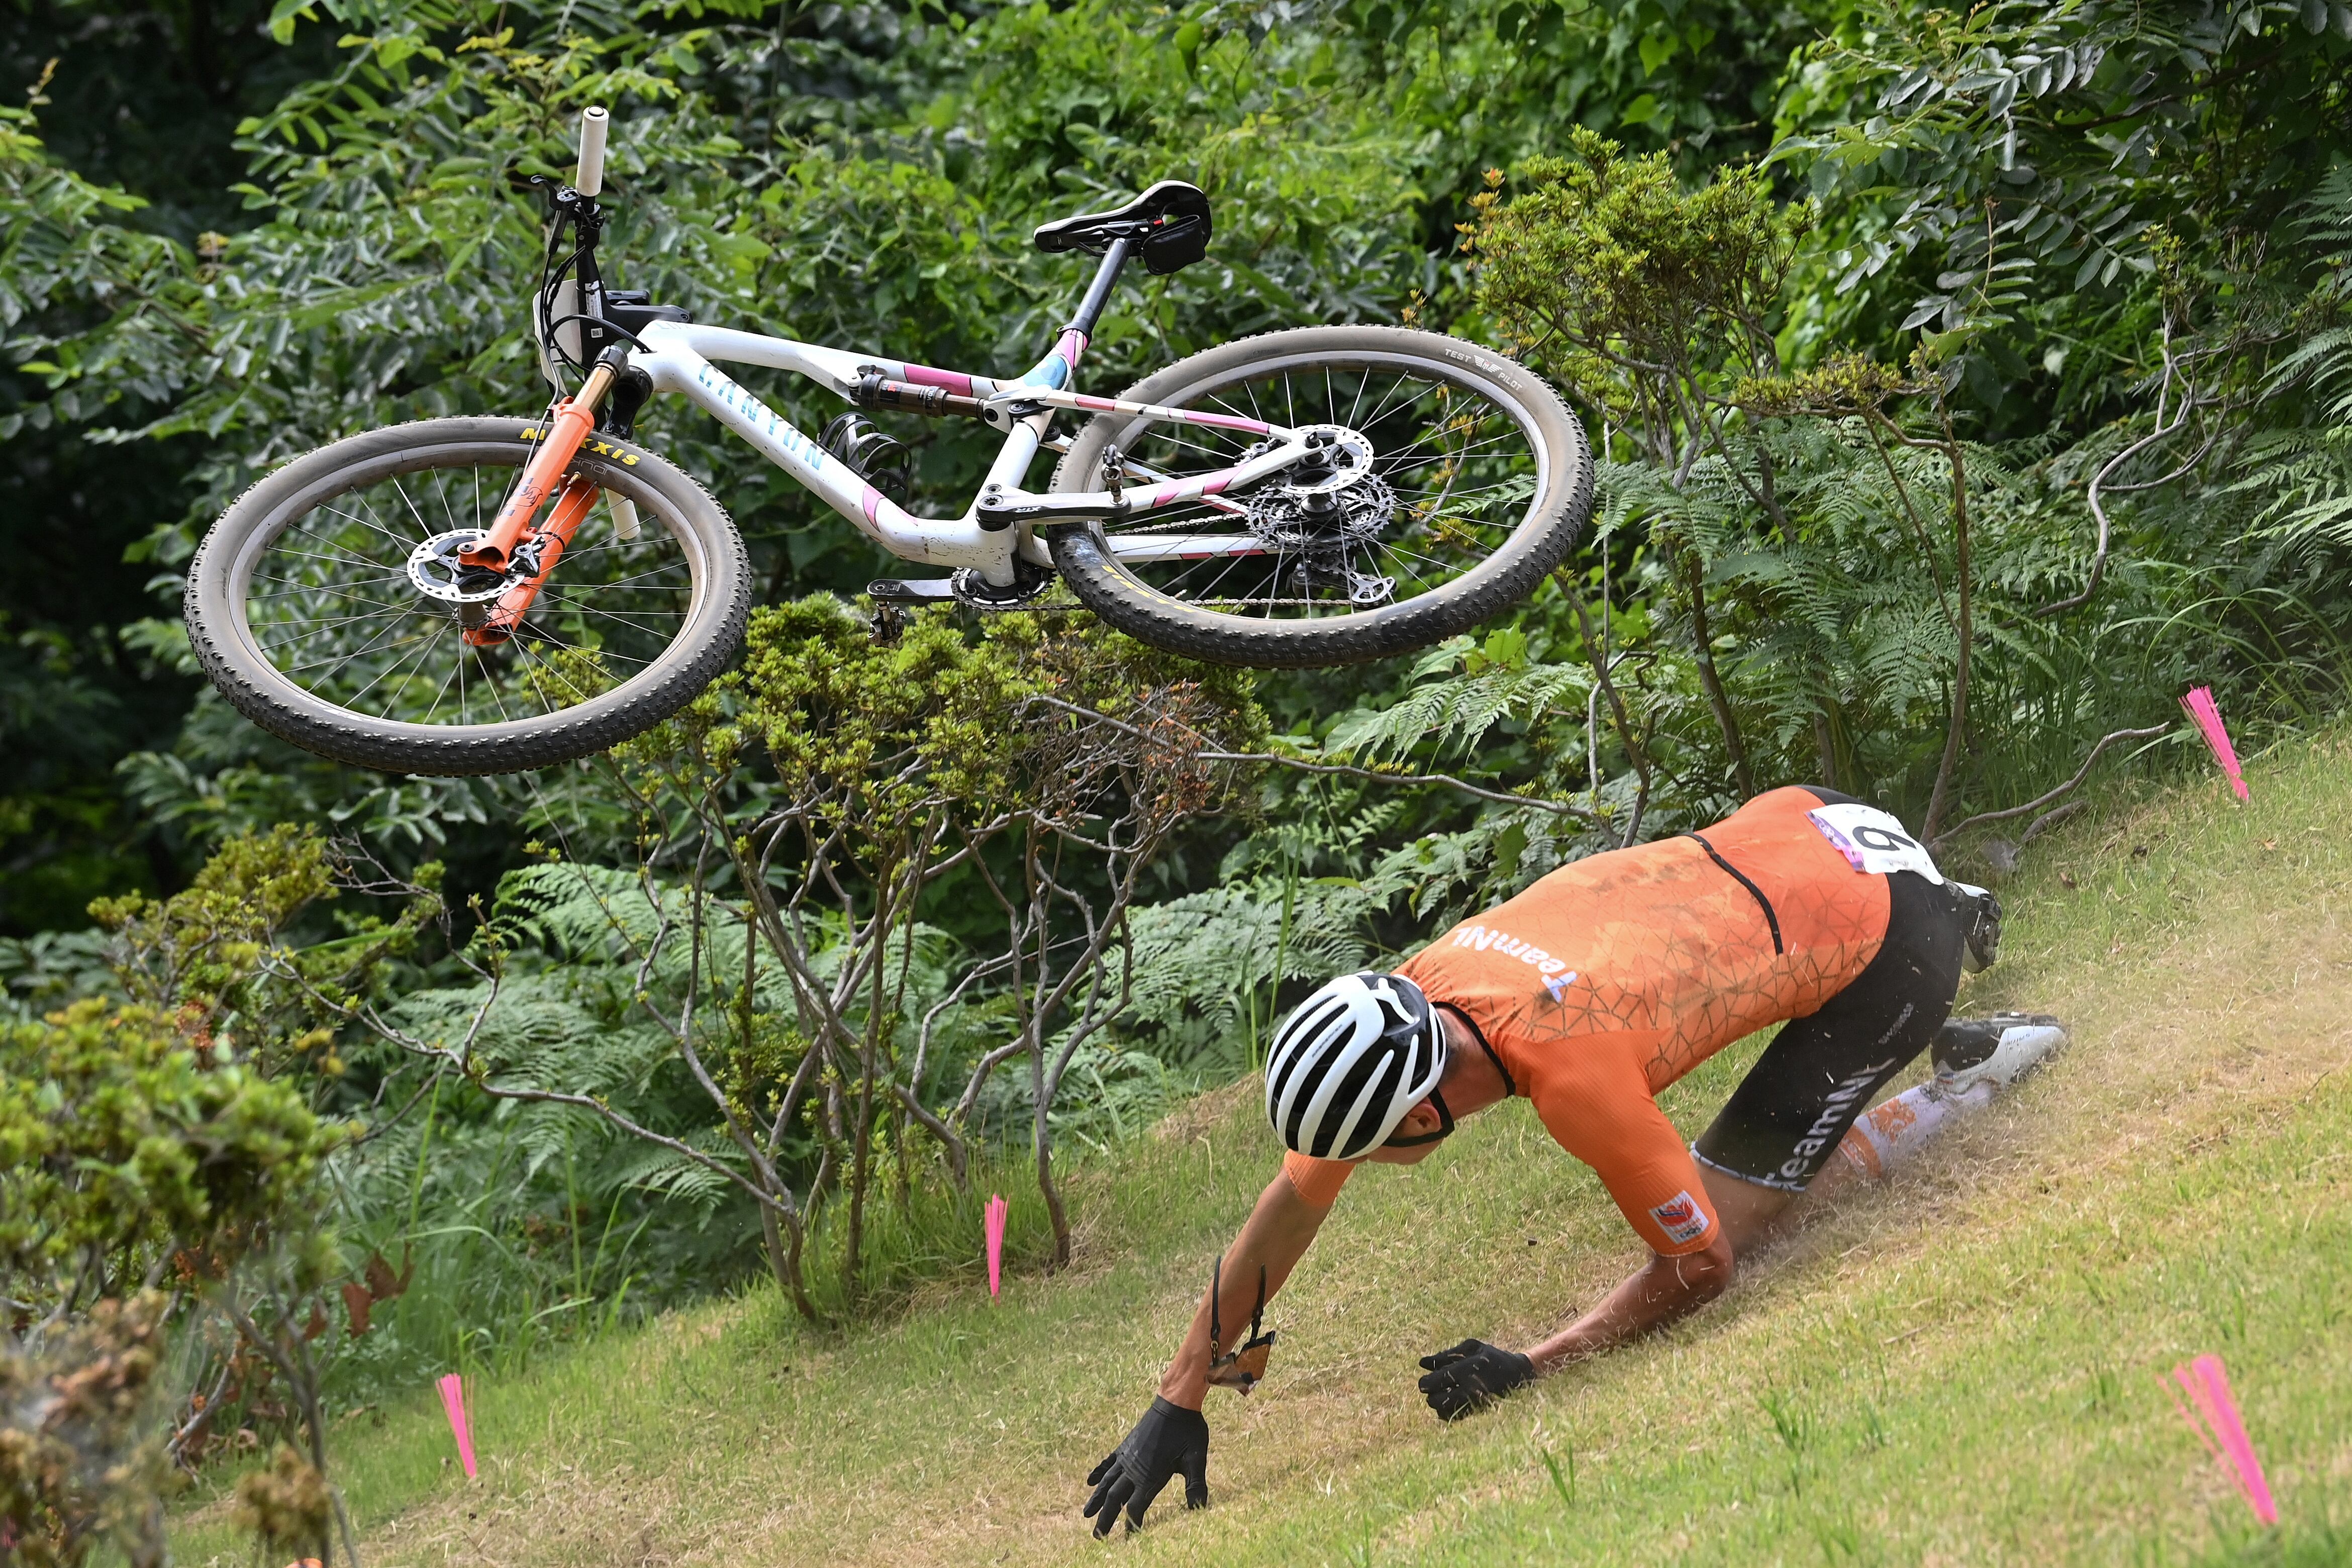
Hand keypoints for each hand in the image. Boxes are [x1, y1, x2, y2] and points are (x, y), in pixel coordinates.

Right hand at [1083, 1396, 1208, 1536]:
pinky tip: (1090, 1481)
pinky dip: (1099, 1472)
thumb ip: (1196, 1484)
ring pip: (1107, 1482)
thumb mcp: (1196, 1458)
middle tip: (1097, 1536)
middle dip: (1106, 1517)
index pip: (1137, 1506)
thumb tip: (1200, 1508)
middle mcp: (1134, 1468)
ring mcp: (1127, 1456)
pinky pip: (1108, 1461)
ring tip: (1086, 1514)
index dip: (1132, 1524)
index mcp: (1151, 1475)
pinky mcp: (1126, 1445)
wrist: (1175, 1402)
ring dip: (1097, 1499)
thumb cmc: (1188, 1430)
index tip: (1127, 1539)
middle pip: (1116, 1498)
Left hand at [1416, 1337, 1534, 1419]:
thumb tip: (1422, 1363)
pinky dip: (1447, 1413)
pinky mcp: (1479, 1413)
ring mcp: (1475, 1403)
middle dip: (1430, 1395)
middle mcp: (1472, 1389)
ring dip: (1438, 1405)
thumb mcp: (1471, 1347)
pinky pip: (1456, 1418)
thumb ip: (1445, 1355)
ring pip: (1445, 1412)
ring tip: (1441, 1395)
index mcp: (1469, 1369)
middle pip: (1438, 1400)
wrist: (1517, 1375)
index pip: (1439, 1380)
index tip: (1423, 1382)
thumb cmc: (1490, 1357)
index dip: (1426, 1382)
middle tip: (1430, 1389)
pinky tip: (1449, 1404)